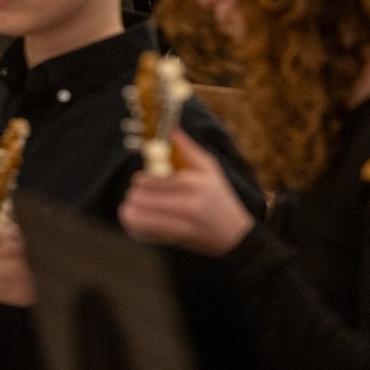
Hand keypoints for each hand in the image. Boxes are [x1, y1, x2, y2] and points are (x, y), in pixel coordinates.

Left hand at [118, 129, 253, 255]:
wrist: (236, 237)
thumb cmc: (220, 199)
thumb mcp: (210, 170)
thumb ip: (187, 149)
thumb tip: (171, 129)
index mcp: (192, 182)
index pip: (148, 178)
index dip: (142, 180)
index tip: (145, 182)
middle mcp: (187, 204)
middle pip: (138, 195)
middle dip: (136, 194)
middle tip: (143, 196)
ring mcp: (181, 225)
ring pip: (134, 213)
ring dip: (132, 210)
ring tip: (141, 209)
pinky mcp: (175, 240)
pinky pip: (140, 231)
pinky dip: (135, 225)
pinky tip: (145, 222)